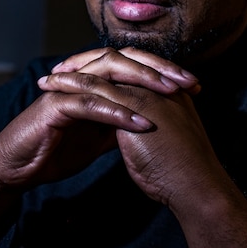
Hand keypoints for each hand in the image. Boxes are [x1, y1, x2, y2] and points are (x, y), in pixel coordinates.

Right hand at [0, 47, 198, 246]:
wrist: (17, 168)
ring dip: (142, 85)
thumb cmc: (54, 150)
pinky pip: (90, 105)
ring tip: (171, 95)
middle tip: (188, 81)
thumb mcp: (97, 137)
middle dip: (159, 69)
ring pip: (109, 75)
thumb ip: (119, 125)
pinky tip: (141, 122)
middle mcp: (82, 79)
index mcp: (94, 82)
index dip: (163, 72)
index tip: (194, 86)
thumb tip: (149, 122)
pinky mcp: (54, 106)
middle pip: (125, 60)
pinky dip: (117, 113)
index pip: (133, 66)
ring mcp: (67, 89)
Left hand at [41, 47, 246, 247]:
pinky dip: (73, 85)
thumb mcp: (164, 142)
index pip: (132, 70)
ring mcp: (147, 92)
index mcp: (167, 93)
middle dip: (87, 62)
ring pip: (104, 70)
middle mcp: (158, 86)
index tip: (82, 74)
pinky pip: (97, 87)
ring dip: (74, 72)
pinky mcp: (135, 103)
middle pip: (118, 62)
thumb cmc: (182, 172)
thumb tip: (136, 132)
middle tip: (63, 67)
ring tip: (50, 78)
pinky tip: (54, 89)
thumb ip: (151, 129)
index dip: (106, 70)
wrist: (195, 185)